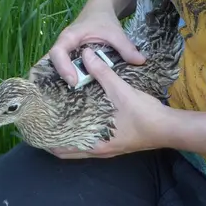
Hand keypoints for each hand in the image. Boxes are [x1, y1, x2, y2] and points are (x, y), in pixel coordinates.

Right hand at [48, 3, 145, 85]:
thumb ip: (126, 47)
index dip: (63, 67)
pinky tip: (79, 90)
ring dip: (63, 79)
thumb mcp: (116, 32)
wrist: (99, 10)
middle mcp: (63, 45)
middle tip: (74, 92)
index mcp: (70, 36)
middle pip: (52, 63)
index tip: (74, 81)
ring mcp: (65, 52)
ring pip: (56, 67)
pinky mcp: (70, 57)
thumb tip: (140, 61)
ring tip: (73, 96)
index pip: (58, 52)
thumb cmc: (104, 19)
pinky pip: (65, 68)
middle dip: (59, 77)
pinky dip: (70, 77)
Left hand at [50, 50, 171, 158]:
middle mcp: (99, 150)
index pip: (62, 149)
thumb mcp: (121, 90)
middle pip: (69, 150)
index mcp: (95, 145)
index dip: (46, 141)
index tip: (36, 128)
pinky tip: (82, 116)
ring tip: (59, 116)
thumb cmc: (144, 114)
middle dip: (56, 138)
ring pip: (81, 145)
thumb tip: (85, 54)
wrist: (170, 127)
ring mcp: (108, 148)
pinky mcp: (116, 143)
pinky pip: (92, 140)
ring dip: (70, 134)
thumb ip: (102, 72)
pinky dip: (83, 132)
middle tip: (44, 120)